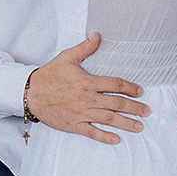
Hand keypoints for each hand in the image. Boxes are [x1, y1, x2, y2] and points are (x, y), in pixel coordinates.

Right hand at [26, 33, 147, 145]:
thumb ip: (85, 48)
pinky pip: (92, 132)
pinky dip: (105, 137)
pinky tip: (116, 139)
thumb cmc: (48, 75)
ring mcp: (81, 113)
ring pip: (108, 119)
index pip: (115, 85)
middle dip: (134, 108)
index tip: (139, 91)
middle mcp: (87, 99)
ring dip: (125, 123)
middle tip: (146, 111)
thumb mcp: (67, 57)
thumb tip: (98, 35)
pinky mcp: (73, 125)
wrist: (30, 93)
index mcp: (87, 82)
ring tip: (139, 127)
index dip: (130, 88)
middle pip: (116, 104)